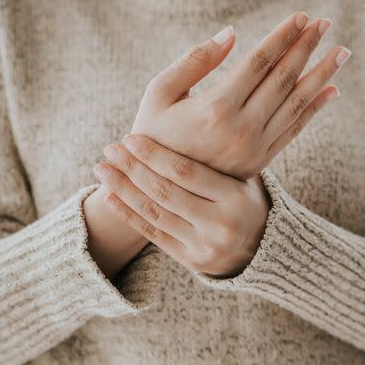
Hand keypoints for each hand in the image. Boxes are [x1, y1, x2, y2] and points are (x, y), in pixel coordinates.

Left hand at [92, 133, 270, 277]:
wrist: (262, 245)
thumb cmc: (241, 195)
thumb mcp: (240, 173)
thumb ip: (213, 152)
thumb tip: (185, 103)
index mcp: (235, 196)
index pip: (185, 172)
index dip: (153, 154)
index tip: (130, 137)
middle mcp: (221, 224)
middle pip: (165, 192)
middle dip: (132, 169)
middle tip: (109, 148)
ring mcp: (205, 246)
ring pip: (155, 213)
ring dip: (123, 189)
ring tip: (102, 170)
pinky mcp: (192, 261)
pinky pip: (153, 234)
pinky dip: (127, 215)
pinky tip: (109, 198)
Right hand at [130, 12, 349, 179]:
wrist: (155, 190)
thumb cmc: (150, 134)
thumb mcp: (158, 93)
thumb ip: (194, 61)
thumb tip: (233, 32)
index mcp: (215, 108)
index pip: (259, 63)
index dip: (282, 37)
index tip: (302, 15)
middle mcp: (241, 130)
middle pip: (283, 79)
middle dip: (306, 48)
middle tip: (326, 23)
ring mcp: (254, 149)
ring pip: (296, 104)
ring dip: (321, 75)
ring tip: (340, 52)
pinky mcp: (259, 162)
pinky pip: (293, 130)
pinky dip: (314, 109)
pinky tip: (331, 90)